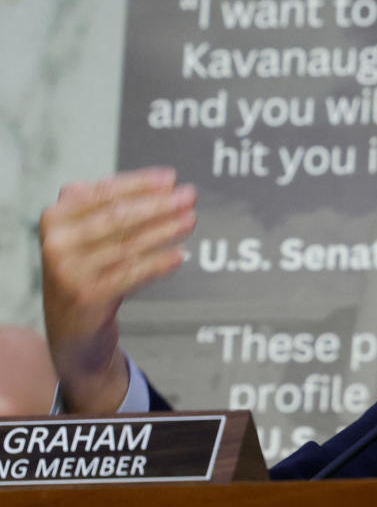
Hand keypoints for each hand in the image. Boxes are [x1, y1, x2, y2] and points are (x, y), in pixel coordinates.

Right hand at [40, 167, 195, 412]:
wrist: (71, 328)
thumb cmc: (88, 269)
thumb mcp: (87, 233)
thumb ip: (111, 205)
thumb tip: (163, 185)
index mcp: (55, 219)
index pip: (103, 194)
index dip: (140, 184)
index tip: (171, 178)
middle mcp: (57, 244)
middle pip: (118, 217)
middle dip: (158, 205)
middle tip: (189, 196)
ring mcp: (70, 273)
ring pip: (128, 245)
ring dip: (165, 230)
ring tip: (191, 220)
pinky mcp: (88, 298)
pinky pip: (132, 275)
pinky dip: (158, 264)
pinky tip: (180, 255)